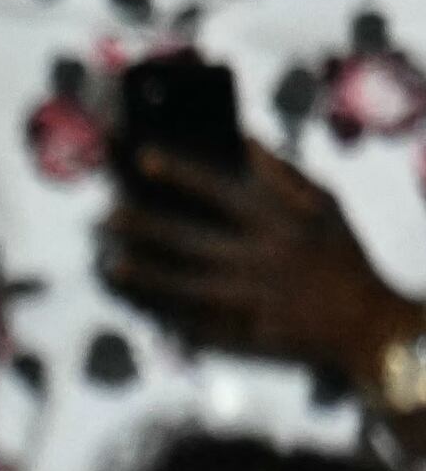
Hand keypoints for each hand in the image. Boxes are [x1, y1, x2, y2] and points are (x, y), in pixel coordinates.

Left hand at [105, 141, 418, 386]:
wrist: (365, 323)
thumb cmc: (340, 254)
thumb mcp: (325, 205)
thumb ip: (282, 173)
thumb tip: (243, 138)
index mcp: (281, 221)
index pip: (222, 189)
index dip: (181, 172)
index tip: (142, 156)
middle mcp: (262, 258)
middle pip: (192, 238)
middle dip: (145, 225)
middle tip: (106, 214)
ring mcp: (248, 299)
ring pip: (183, 283)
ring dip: (143, 273)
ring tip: (108, 261)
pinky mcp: (240, 332)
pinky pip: (189, 321)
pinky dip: (159, 311)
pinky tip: (132, 302)